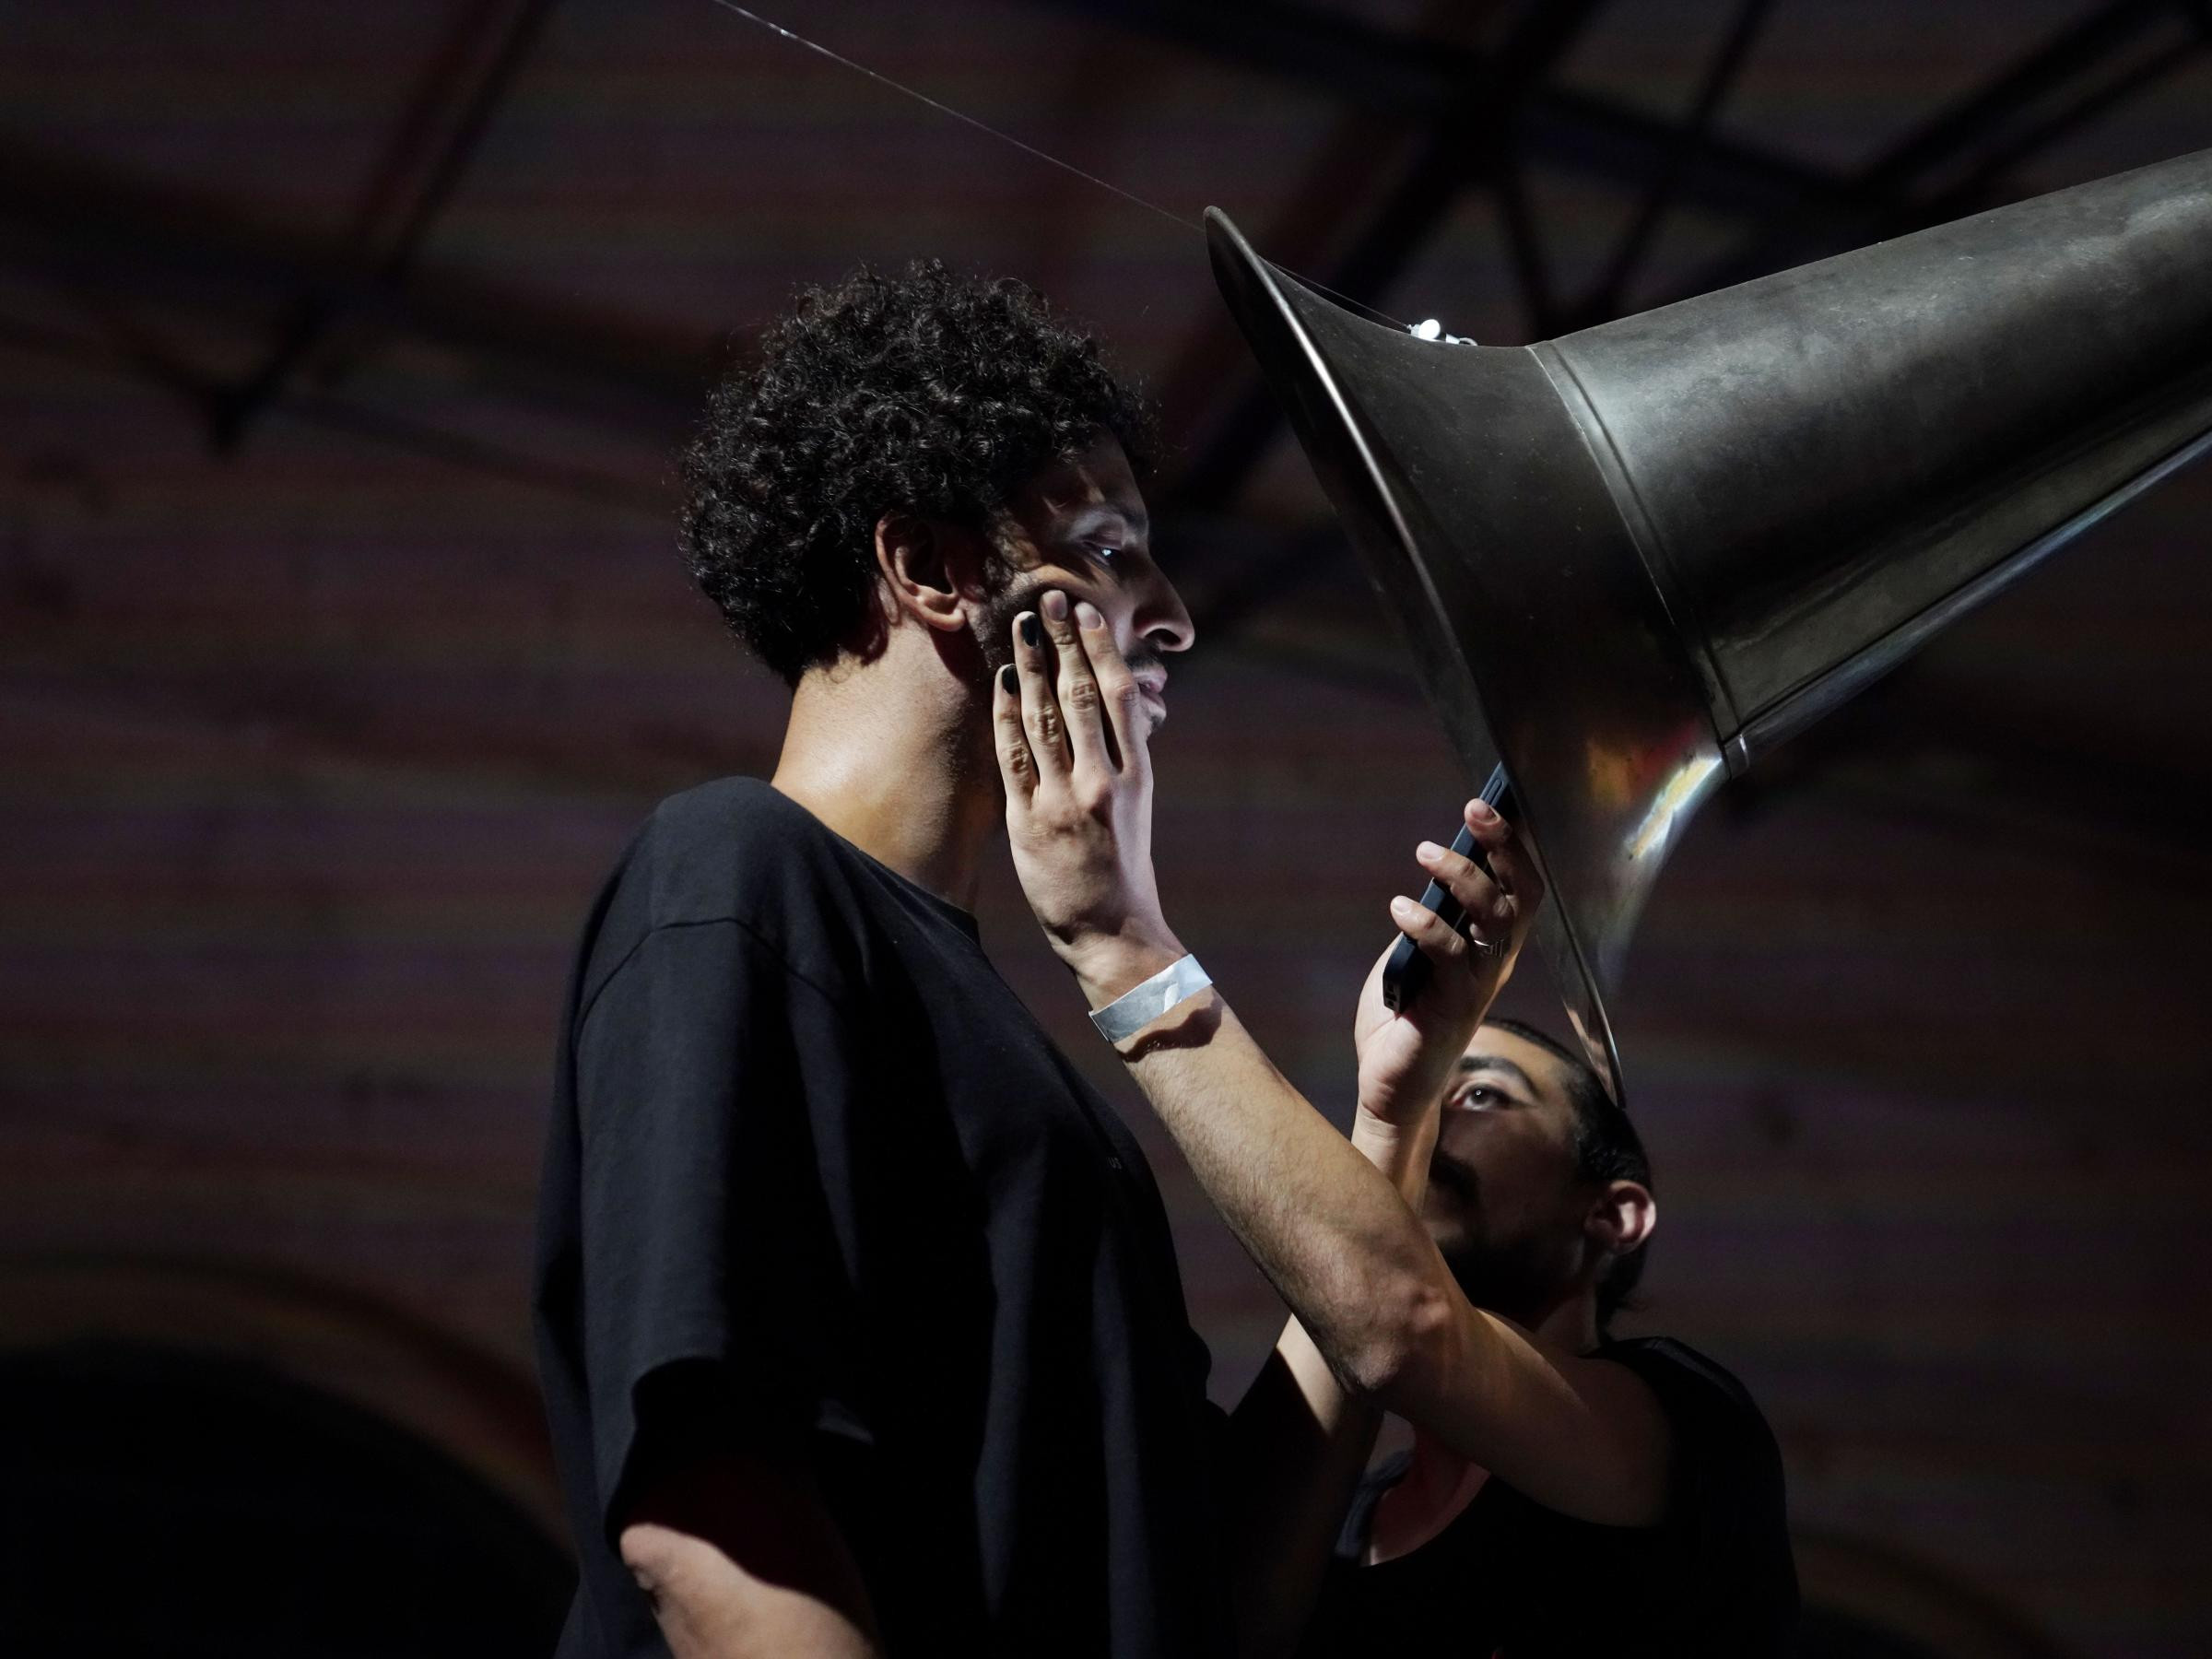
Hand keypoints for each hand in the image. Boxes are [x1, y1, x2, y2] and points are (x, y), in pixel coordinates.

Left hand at [992, 590, 1181, 1001]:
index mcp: (1137, 776)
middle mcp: (1102, 781)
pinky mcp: (1029, 821)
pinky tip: (1003, 681)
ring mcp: (1063, 800)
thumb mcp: (1136, 807)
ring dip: (1031, 666)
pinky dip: (1007, 715)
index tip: (1087, 615)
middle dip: (1064, 643)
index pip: (1118, 698)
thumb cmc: (1124, 867)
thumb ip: (1122, 759)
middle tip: (1051, 599)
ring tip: (1023, 626)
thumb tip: (1114, 705)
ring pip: (1045, 718)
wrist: (1112, 933)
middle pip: (1080, 696)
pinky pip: (1013, 756)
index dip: (1101, 650)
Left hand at [1352, 799, 1542, 1129]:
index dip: (1513, 844)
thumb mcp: (1412, 953)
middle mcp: (1497, 963)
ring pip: (1492, 919)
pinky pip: (1450, 956)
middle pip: (1519, 895)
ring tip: (1427, 852)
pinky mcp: (1453, 1007)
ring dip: (1463, 878)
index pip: (1519, 887)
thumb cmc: (1400, 1016)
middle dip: (1503, 847)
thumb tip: (1433, 867)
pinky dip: (1427, 924)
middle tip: (1475, 809)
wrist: (1391, 1085)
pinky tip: (1401, 908)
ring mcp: (1479, 986)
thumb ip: (1428, 916)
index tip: (1492, 803)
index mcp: (1493, 947)